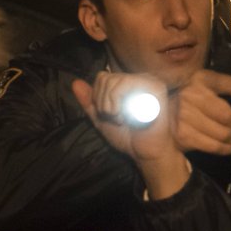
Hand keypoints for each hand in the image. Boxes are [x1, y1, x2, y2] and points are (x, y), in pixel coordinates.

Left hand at [72, 72, 192, 199]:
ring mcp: (148, 81)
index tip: (109, 115)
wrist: (145, 152)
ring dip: (111, 105)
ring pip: (113, 80)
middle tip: (116, 119)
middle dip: (103, 103)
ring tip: (123, 119)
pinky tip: (129, 116)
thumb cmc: (128, 137)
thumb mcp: (102, 119)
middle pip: (106, 78)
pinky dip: (119, 102)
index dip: (98, 97)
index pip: (102, 77)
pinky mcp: (155, 87)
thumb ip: (89, 102)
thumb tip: (75, 83)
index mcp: (129, 84)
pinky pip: (125, 84)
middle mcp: (139, 79)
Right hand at [169, 69, 230, 154]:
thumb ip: (229, 85)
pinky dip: (224, 148)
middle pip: (226, 115)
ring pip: (222, 133)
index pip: (225, 83)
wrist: (161, 112)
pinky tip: (228, 147)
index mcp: (198, 80)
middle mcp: (190, 96)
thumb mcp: (206, 83)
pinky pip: (212, 146)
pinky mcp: (183, 135)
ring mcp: (185, 117)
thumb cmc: (190, 97)